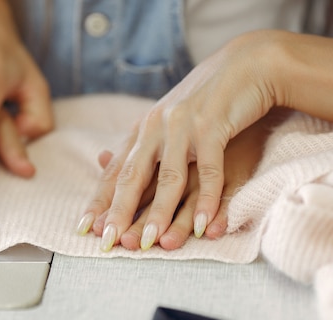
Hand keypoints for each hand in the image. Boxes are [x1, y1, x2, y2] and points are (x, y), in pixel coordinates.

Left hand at [77, 31, 280, 250]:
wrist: (246, 64)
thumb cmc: (204, 99)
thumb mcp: (166, 121)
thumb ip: (138, 145)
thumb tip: (101, 159)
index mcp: (143, 129)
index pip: (115, 171)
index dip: (100, 200)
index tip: (85, 229)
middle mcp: (156, 127)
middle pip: (133, 176)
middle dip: (120, 212)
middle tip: (109, 242)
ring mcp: (183, 126)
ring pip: (169, 177)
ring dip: (160, 212)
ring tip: (153, 243)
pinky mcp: (214, 126)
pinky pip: (209, 170)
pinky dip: (208, 200)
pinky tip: (204, 226)